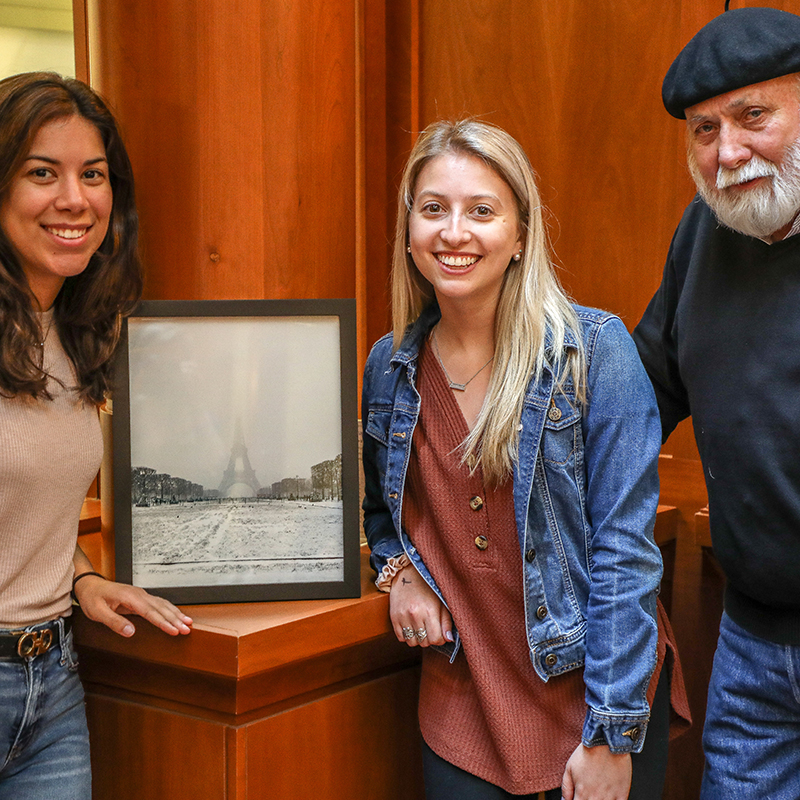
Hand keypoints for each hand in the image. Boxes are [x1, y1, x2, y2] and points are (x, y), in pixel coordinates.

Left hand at [74, 574, 192, 637]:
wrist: (90, 584)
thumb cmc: (93, 598)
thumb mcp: (97, 612)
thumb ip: (114, 622)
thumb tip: (131, 632)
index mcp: (130, 597)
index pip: (150, 612)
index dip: (163, 623)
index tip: (174, 630)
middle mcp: (139, 594)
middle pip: (161, 608)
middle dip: (175, 619)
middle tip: (187, 630)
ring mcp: (141, 595)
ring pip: (163, 605)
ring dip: (176, 614)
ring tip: (188, 623)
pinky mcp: (141, 598)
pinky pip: (159, 604)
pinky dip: (170, 610)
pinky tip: (177, 615)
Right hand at [389, 565, 452, 647]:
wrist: (407, 573)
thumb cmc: (428, 587)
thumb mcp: (441, 602)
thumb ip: (446, 622)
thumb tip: (449, 639)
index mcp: (430, 611)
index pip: (436, 639)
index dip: (440, 639)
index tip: (439, 632)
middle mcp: (415, 615)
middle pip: (424, 642)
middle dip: (429, 638)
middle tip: (429, 627)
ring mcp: (403, 616)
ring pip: (412, 642)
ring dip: (417, 638)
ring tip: (420, 627)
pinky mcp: (393, 617)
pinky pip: (401, 637)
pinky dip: (407, 635)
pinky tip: (411, 626)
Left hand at [561, 744, 631, 799]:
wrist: (605, 742)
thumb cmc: (587, 753)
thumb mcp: (569, 768)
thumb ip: (566, 787)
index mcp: (582, 794)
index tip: (578, 797)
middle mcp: (595, 798)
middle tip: (589, 793)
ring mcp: (610, 797)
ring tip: (598, 793)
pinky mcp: (622, 794)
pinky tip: (609, 797)